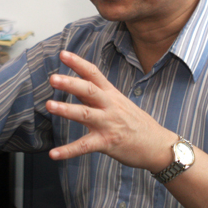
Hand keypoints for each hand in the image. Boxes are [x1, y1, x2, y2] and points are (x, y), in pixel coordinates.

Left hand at [46, 51, 177, 171]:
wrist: (158, 145)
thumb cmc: (137, 123)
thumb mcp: (119, 103)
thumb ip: (96, 95)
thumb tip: (75, 86)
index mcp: (112, 94)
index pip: (94, 74)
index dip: (78, 63)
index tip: (62, 54)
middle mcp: (110, 106)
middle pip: (89, 90)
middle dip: (71, 83)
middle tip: (53, 78)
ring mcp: (109, 124)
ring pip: (85, 114)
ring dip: (66, 109)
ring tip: (49, 105)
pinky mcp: (107, 143)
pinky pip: (85, 146)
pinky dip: (68, 151)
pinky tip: (53, 154)